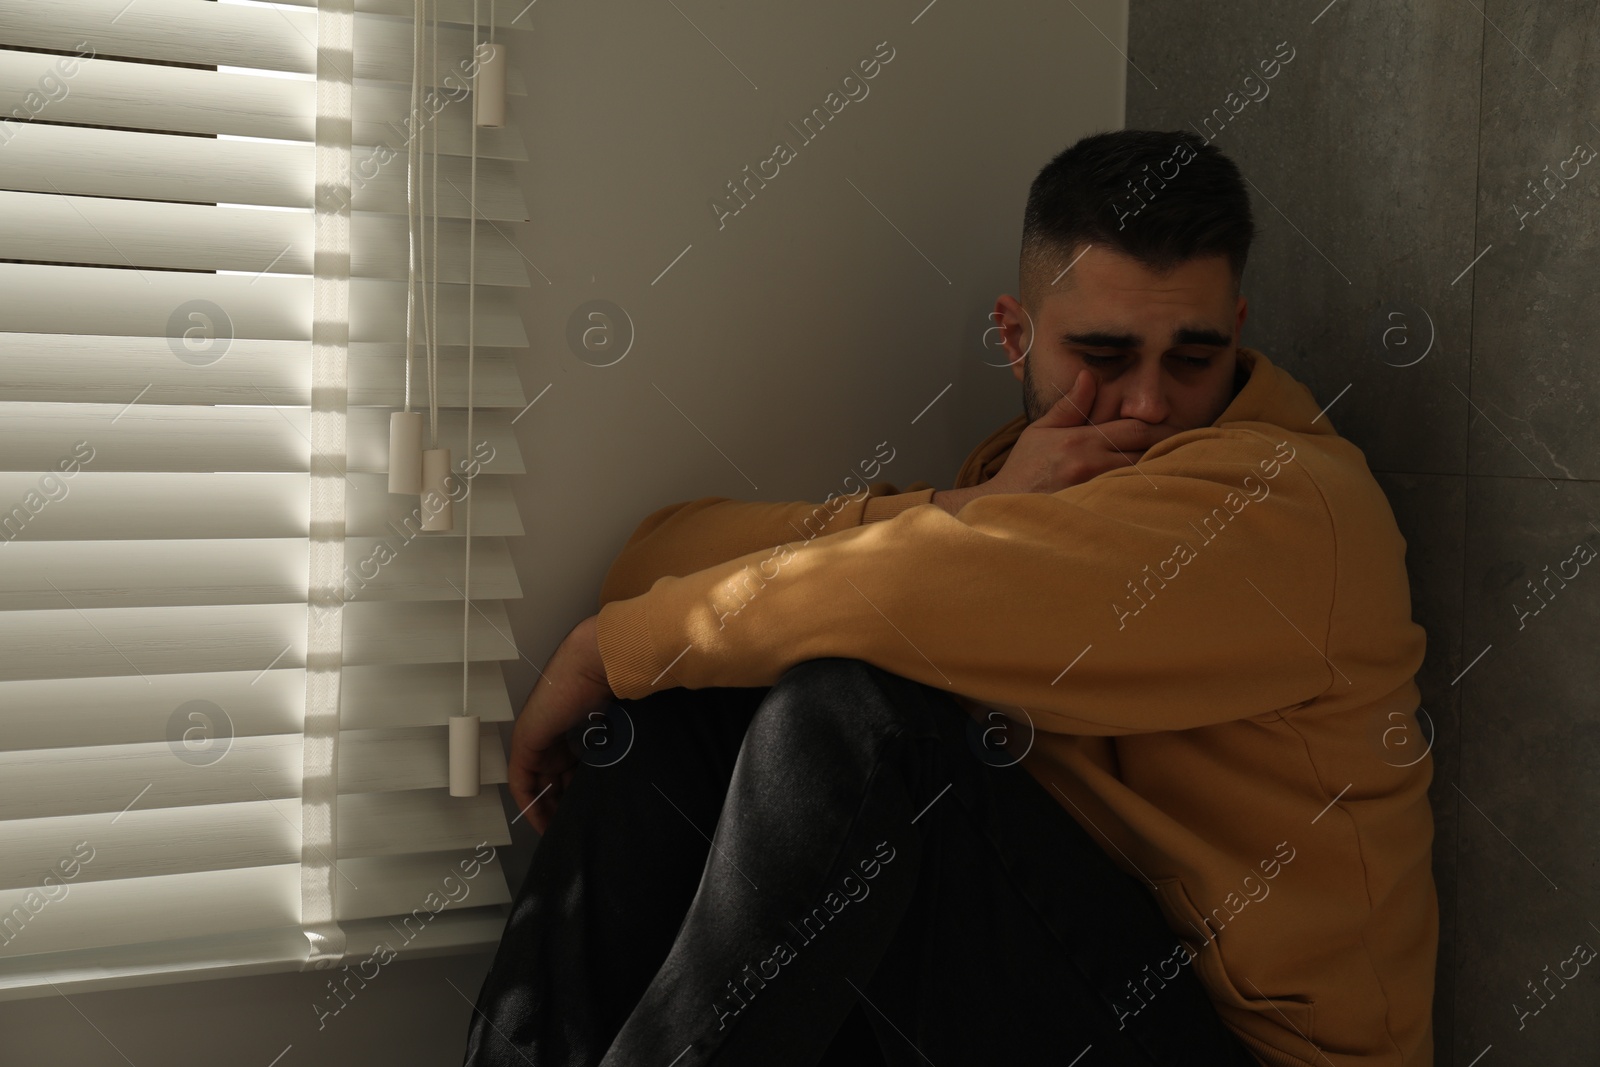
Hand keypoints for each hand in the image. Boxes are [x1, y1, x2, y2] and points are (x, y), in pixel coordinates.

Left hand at [505, 614, 615, 833]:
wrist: (599, 662)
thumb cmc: (616, 685)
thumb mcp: (620, 728)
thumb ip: (618, 749)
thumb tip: (636, 777)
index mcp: (576, 732)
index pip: (572, 773)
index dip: (578, 798)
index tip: (590, 819)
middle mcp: (556, 737)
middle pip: (555, 783)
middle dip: (565, 809)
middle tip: (578, 831)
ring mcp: (539, 739)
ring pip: (539, 785)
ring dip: (548, 810)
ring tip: (564, 832)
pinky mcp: (525, 741)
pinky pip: (522, 782)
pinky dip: (530, 803)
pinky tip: (543, 822)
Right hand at [934, 370, 1180, 513]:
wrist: (1004, 507)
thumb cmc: (1024, 469)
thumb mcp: (1041, 430)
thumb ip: (1071, 406)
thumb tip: (1090, 376)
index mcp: (1081, 441)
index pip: (1135, 429)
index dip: (1161, 428)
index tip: (1177, 427)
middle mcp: (1090, 465)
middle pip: (1145, 453)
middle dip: (1168, 448)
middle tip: (1190, 447)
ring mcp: (1094, 491)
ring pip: (1142, 478)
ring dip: (1161, 471)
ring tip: (1182, 468)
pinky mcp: (1094, 512)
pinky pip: (1130, 500)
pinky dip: (1146, 494)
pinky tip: (1158, 493)